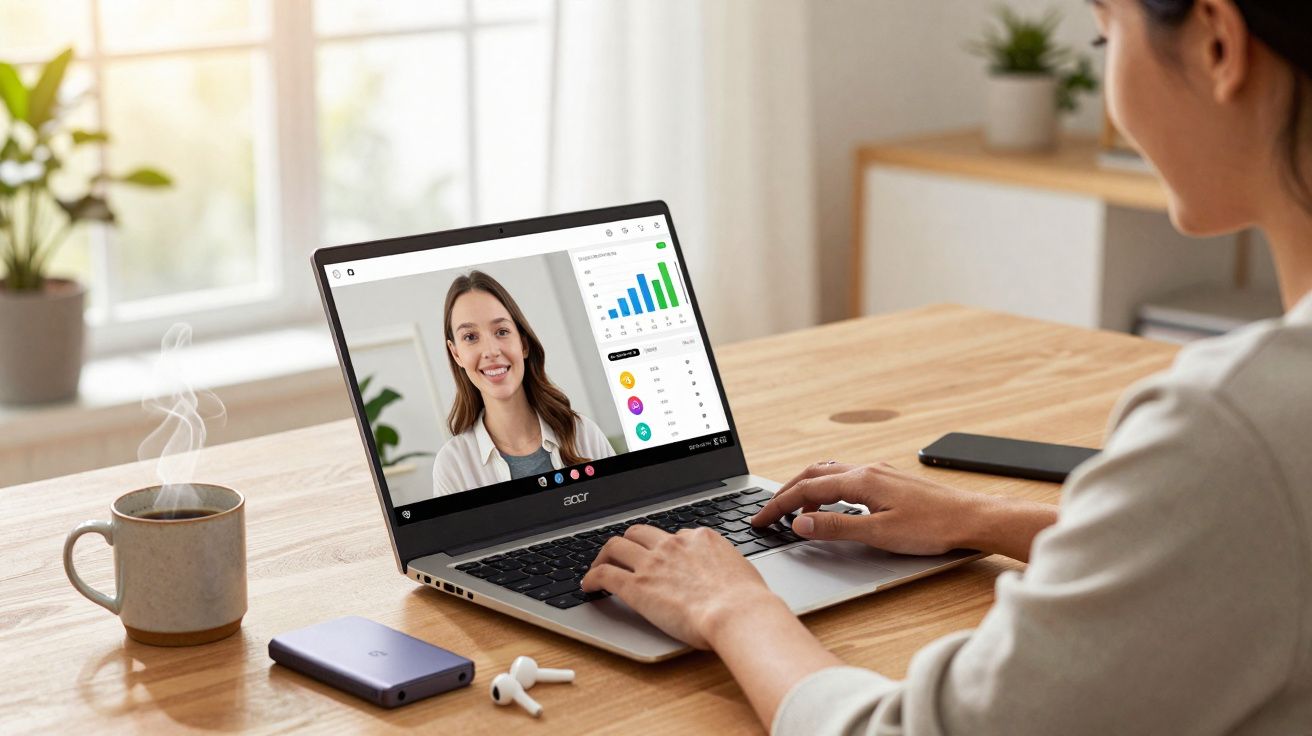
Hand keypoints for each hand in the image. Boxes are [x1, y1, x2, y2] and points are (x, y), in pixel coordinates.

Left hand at [581, 525, 785, 648]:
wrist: (738, 614)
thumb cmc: (747, 602)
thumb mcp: (741, 572)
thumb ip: (725, 568)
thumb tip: (724, 576)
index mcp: (700, 539)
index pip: (674, 536)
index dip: (663, 547)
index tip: (659, 557)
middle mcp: (673, 544)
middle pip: (639, 532)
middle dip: (629, 542)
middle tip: (622, 555)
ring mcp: (653, 563)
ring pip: (616, 546)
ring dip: (605, 555)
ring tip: (599, 567)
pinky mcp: (636, 585)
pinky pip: (604, 574)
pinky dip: (591, 577)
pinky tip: (588, 586)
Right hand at [750, 461, 992, 555]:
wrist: (974, 518)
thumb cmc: (933, 528)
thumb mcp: (879, 534)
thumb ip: (836, 528)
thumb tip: (800, 524)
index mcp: (861, 481)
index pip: (807, 490)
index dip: (778, 505)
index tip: (759, 519)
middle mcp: (868, 470)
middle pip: (814, 474)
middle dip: (786, 492)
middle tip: (768, 512)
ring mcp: (880, 473)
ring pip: (831, 473)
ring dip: (807, 488)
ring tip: (794, 510)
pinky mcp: (891, 481)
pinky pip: (847, 477)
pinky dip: (828, 489)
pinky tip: (833, 504)